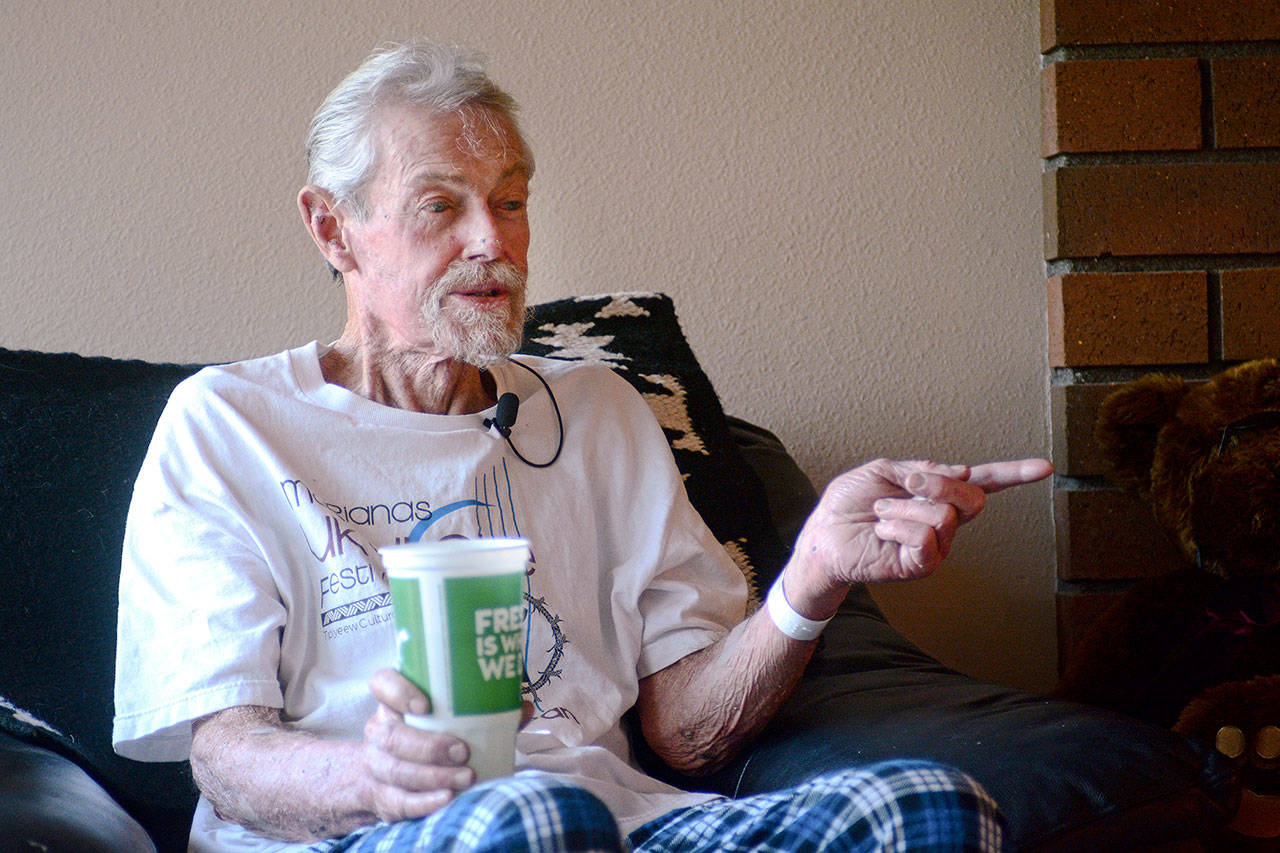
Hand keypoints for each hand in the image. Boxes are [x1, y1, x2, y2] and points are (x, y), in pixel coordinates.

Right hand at [362, 668, 474, 821]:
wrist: (395, 775)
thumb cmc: (432, 735)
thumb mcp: (450, 717)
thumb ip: (485, 709)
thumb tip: (523, 707)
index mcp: (393, 702)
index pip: (382, 684)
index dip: (399, 692)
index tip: (425, 705)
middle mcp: (380, 730)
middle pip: (392, 736)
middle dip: (428, 746)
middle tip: (463, 751)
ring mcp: (377, 765)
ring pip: (395, 770)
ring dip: (432, 775)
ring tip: (466, 777)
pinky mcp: (383, 796)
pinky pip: (399, 800)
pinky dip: (424, 801)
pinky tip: (447, 798)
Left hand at [788, 457, 1051, 611]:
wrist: (823, 534)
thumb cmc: (851, 504)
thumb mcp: (884, 472)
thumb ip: (922, 471)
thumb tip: (960, 472)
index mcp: (938, 495)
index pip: (983, 484)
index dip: (1014, 474)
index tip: (1045, 467)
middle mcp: (944, 522)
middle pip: (972, 499)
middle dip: (937, 484)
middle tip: (905, 486)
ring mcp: (936, 547)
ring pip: (944, 517)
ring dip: (903, 507)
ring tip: (881, 514)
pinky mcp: (920, 566)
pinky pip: (926, 538)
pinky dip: (898, 526)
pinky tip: (882, 530)